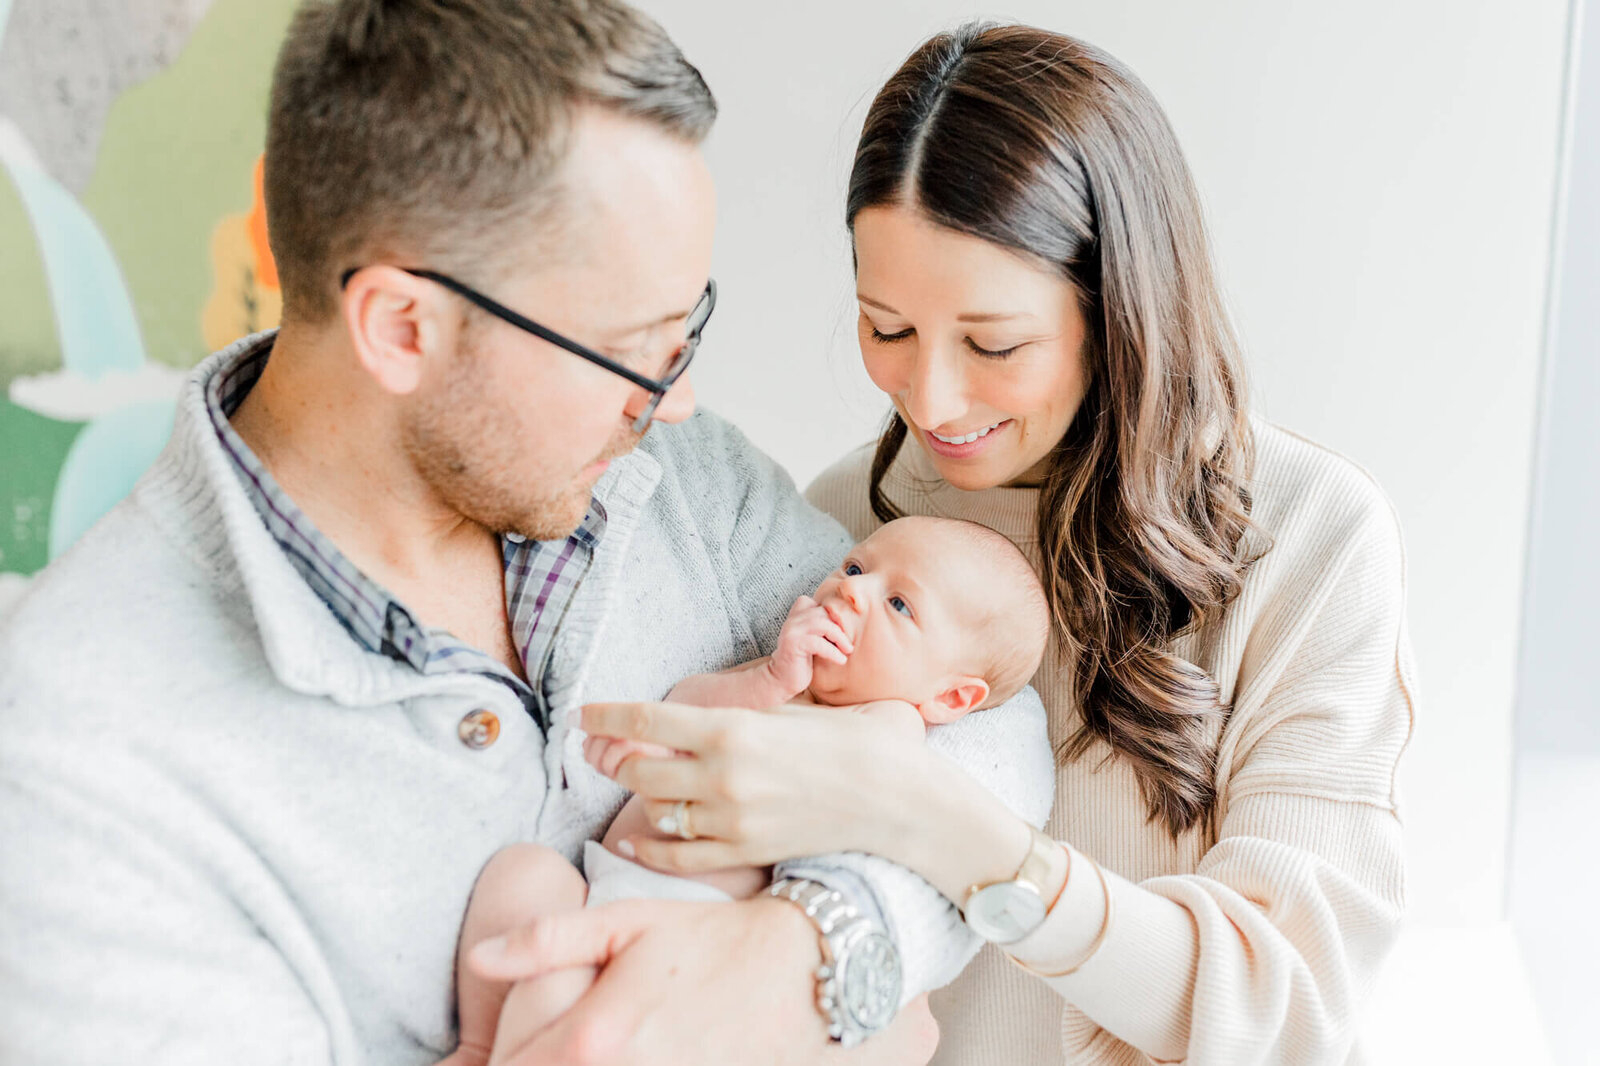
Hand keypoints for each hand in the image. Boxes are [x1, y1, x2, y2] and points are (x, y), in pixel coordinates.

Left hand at [470, 896, 937, 1065]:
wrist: (800, 967)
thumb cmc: (708, 938)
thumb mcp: (626, 921)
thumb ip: (546, 941)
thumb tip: (479, 959)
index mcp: (594, 1035)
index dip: (498, 1062)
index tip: (498, 1052)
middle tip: (540, 1050)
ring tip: (596, 1049)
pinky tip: (628, 1057)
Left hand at [578, 700, 925, 872]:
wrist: (897, 799)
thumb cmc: (853, 742)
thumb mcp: (789, 712)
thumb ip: (737, 716)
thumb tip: (691, 719)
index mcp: (733, 728)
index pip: (646, 720)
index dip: (605, 716)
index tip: (583, 714)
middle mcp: (723, 775)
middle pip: (638, 768)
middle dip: (612, 757)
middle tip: (599, 749)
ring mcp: (731, 819)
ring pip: (656, 809)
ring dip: (641, 794)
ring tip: (637, 781)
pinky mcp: (743, 852)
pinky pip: (676, 855)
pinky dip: (650, 846)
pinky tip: (637, 837)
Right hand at [767, 595, 852, 695]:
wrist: (783, 681)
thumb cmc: (802, 662)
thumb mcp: (814, 641)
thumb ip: (823, 628)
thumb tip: (851, 622)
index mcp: (797, 616)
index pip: (818, 603)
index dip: (834, 614)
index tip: (844, 630)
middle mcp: (793, 620)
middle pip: (823, 612)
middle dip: (840, 627)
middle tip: (849, 643)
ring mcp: (791, 631)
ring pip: (822, 624)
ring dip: (840, 637)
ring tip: (848, 650)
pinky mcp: (793, 645)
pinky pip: (818, 643)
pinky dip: (833, 652)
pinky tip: (841, 660)